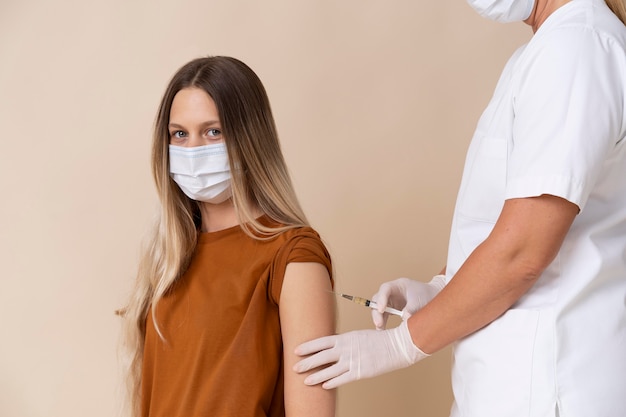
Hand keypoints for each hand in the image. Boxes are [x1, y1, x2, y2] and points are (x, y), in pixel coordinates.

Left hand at [293, 321, 427, 388]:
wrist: (395, 346)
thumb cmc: (377, 340)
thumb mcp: (357, 336)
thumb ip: (344, 342)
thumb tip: (331, 346)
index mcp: (345, 338)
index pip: (321, 342)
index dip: (308, 346)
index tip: (296, 350)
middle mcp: (346, 349)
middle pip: (321, 356)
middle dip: (306, 362)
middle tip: (294, 367)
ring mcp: (353, 361)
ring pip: (329, 370)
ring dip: (316, 376)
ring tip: (305, 380)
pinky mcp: (360, 372)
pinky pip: (342, 379)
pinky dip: (331, 383)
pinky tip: (324, 386)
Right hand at [372, 275, 445, 328]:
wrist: (434, 298)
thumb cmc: (427, 295)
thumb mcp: (420, 300)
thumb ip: (411, 309)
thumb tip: (404, 319)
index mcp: (398, 285)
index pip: (385, 289)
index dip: (381, 299)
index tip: (381, 310)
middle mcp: (392, 292)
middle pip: (378, 299)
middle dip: (377, 311)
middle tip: (379, 323)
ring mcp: (391, 301)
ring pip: (379, 308)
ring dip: (378, 319)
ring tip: (381, 329)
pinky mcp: (393, 310)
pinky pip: (384, 316)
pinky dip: (383, 322)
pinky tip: (383, 330)